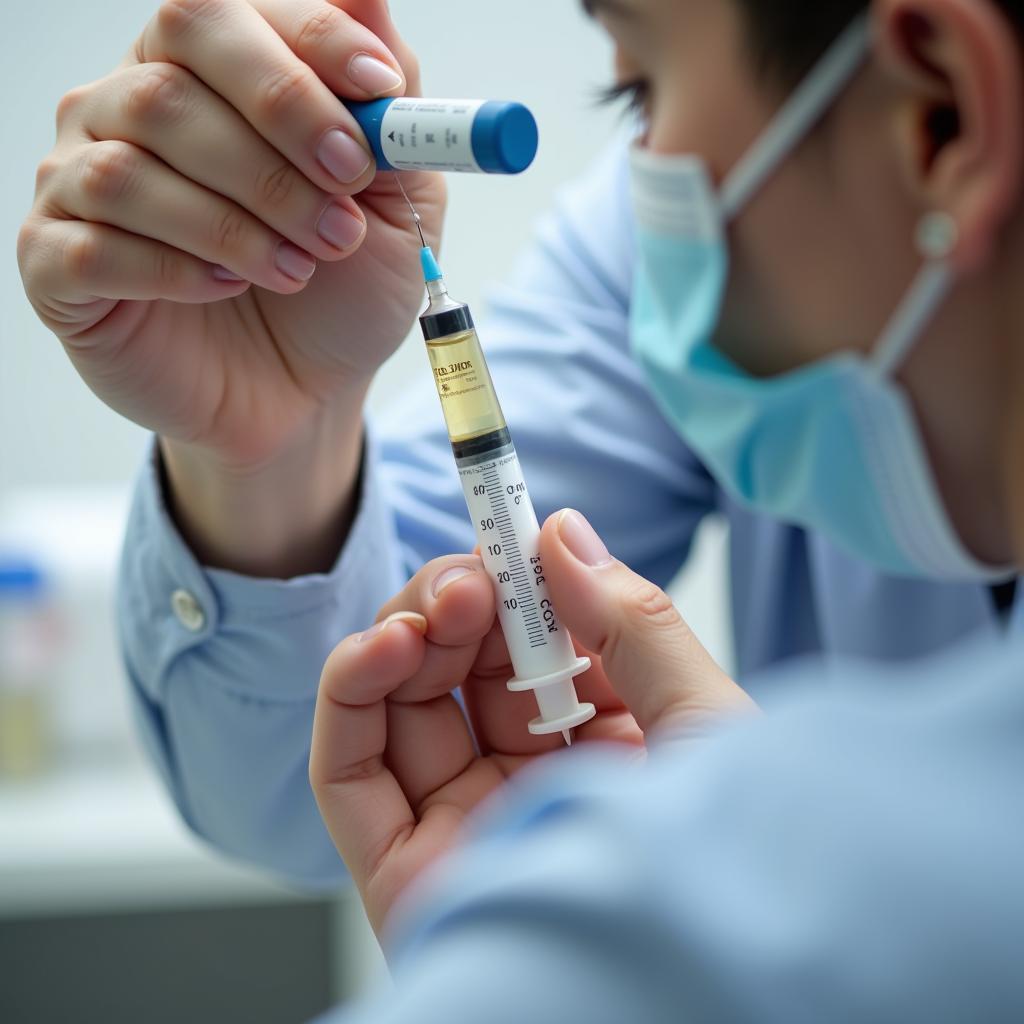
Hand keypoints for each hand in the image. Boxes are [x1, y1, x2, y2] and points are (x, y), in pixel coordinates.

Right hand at [17, 0, 443, 554]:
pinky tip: (225, 289)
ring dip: (237, 224)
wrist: (302, 395)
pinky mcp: (58, 263)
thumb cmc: (341, 293)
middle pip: (172, 80)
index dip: (306, 44)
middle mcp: (129, 110)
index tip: (379, 95)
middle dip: (276, 151)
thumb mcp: (394, 206)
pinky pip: (96, 245)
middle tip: (342, 216)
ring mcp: (81, 182)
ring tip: (301, 268)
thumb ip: (388, 113)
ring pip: (131, 167)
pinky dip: (177, 270)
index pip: (226, 13)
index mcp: (207, 76)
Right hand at [310, 510, 756, 938]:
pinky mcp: (402, 866)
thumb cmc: (735, 871)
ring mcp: (462, 818)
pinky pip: (348, 770)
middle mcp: (527, 776)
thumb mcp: (706, 721)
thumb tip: (563, 532)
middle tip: (476, 578)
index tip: (509, 532)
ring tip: (438, 611)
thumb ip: (633, 623)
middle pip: (454, 663)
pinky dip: (347, 694)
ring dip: (399, 634)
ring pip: (394, 702)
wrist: (707, 1000)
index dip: (516, 582)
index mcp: (601, 741)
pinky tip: (381, 648)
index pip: (532, 642)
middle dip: (455, 603)